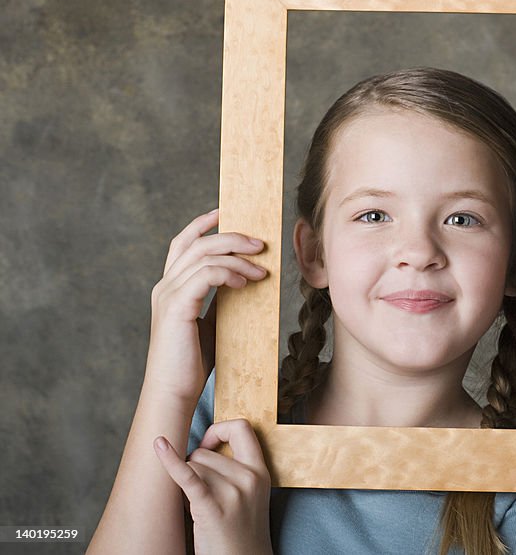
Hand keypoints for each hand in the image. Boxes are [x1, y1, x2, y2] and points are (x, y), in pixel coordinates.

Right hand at [146, 209, 265, 406]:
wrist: (174, 391)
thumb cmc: (192, 362)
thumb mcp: (210, 324)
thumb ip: (219, 300)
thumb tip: (244, 281)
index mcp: (171, 287)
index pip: (183, 243)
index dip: (202, 223)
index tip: (226, 212)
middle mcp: (165, 286)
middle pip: (197, 243)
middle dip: (232, 237)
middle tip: (261, 244)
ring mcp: (168, 295)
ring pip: (205, 256)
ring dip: (238, 258)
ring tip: (262, 270)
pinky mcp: (176, 307)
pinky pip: (206, 275)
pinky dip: (229, 273)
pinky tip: (247, 283)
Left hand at [154, 419, 272, 554]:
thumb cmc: (240, 532)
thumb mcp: (250, 495)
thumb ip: (236, 471)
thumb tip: (202, 450)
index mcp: (260, 471)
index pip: (241, 428)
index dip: (219, 430)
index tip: (207, 446)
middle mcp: (249, 478)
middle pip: (204, 453)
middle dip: (194, 470)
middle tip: (201, 494)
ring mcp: (233, 493)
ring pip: (192, 467)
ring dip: (186, 486)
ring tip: (199, 508)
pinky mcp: (212, 508)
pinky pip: (187, 476)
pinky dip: (170, 461)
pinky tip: (159, 446)